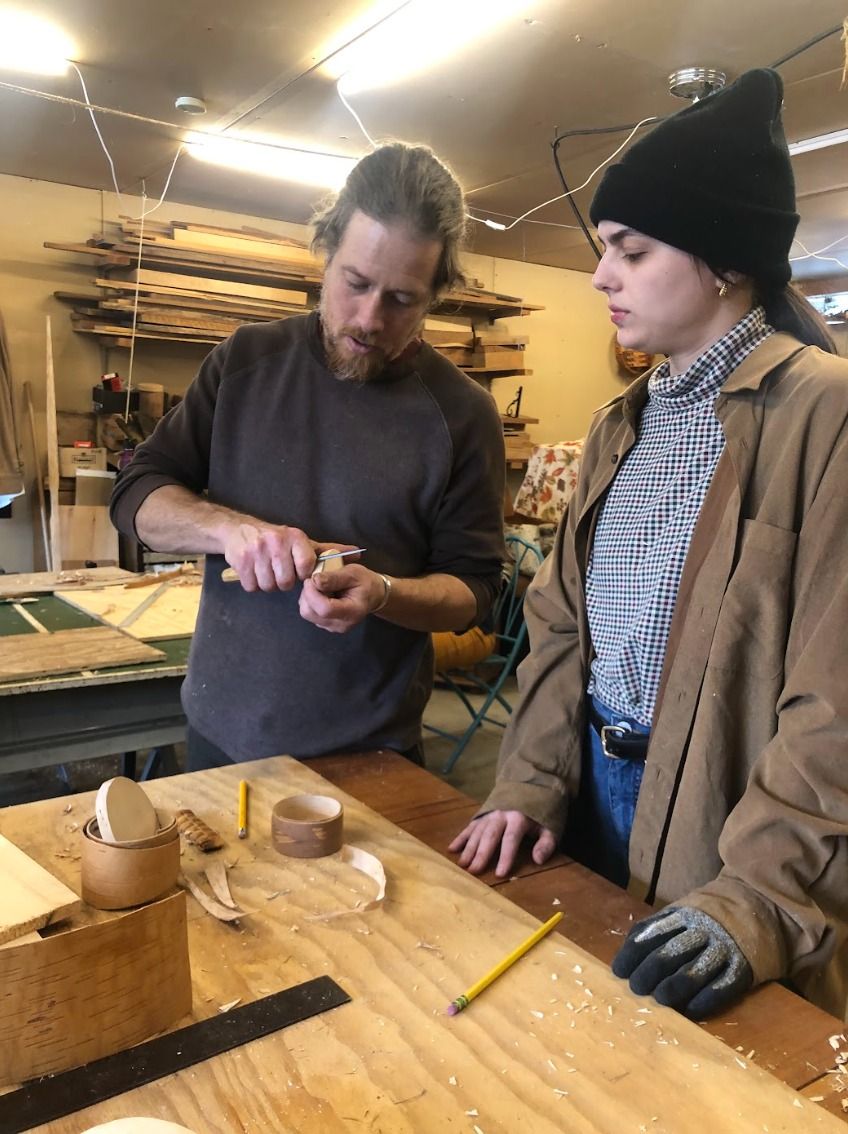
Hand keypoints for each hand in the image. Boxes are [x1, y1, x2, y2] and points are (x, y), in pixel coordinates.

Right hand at [223, 522, 358, 592]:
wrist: (237, 530)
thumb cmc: (275, 539)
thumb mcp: (301, 541)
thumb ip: (328, 551)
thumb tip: (358, 554)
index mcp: (294, 536)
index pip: (306, 566)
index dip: (303, 574)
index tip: (298, 571)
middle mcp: (275, 541)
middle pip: (286, 582)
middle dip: (283, 582)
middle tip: (279, 571)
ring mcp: (256, 551)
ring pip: (269, 586)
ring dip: (268, 583)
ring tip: (266, 570)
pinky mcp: (240, 561)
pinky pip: (252, 587)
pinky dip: (253, 584)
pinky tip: (254, 571)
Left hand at [298, 563, 378, 632]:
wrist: (373, 595)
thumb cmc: (365, 583)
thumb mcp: (353, 573)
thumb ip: (334, 577)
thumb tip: (314, 580)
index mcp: (352, 612)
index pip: (324, 609)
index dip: (312, 593)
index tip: (312, 578)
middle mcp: (340, 625)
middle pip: (310, 613)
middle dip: (307, 594)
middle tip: (316, 581)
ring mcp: (332, 628)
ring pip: (307, 613)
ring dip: (307, 597)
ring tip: (320, 587)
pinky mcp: (325, 626)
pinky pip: (309, 614)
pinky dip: (310, 602)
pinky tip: (321, 595)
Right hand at [449, 810, 557, 877]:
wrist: (530, 784)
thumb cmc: (540, 812)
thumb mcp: (550, 826)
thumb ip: (546, 843)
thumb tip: (538, 860)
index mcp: (518, 818)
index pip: (510, 839)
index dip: (505, 856)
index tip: (500, 873)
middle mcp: (501, 815)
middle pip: (489, 836)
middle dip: (481, 853)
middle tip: (474, 871)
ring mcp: (489, 814)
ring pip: (477, 831)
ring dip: (469, 848)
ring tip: (462, 864)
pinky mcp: (482, 814)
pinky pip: (470, 826)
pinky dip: (461, 837)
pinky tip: (452, 849)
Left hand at [612, 906, 752, 1018]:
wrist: (759, 908)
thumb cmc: (708, 917)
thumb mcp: (680, 912)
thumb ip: (655, 929)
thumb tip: (626, 956)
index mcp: (680, 916)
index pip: (648, 935)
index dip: (631, 955)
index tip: (619, 973)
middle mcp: (699, 931)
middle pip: (666, 955)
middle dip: (647, 974)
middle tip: (637, 989)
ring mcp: (722, 949)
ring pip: (692, 973)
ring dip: (671, 989)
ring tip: (659, 1000)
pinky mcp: (742, 969)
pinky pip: (721, 988)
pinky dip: (704, 1001)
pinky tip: (689, 1011)